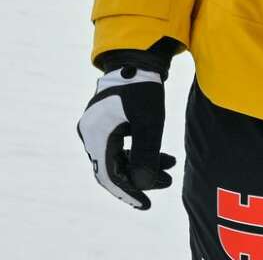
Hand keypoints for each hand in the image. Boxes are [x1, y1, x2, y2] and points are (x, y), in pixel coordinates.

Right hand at [77, 51, 174, 209]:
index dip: (127, 193)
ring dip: (143, 166)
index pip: (108, 175)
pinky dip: (140, 153)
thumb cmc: (143, 87)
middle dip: (141, 179)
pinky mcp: (107, 122)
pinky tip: (163, 155)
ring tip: (171, 166)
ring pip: (119, 158)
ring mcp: (98, 127)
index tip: (146, 204)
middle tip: (168, 182)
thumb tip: (141, 185)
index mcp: (96, 134)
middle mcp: (91, 132)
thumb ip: (145, 155)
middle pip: (113, 169)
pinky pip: (120, 147)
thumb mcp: (149, 123)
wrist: (137, 57)